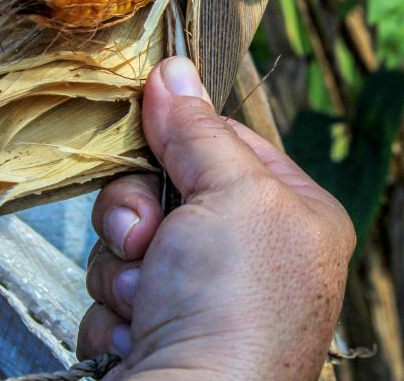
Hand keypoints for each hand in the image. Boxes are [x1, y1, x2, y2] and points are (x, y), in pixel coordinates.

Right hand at [78, 57, 354, 379]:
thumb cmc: (237, 307)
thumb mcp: (233, 192)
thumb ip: (199, 129)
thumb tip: (173, 68)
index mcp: (293, 216)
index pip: (223, 142)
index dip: (180, 134)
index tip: (147, 124)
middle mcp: (251, 258)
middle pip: (164, 189)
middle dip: (139, 213)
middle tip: (149, 239)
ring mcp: (200, 299)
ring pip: (128, 240)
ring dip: (122, 268)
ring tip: (147, 300)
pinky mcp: (156, 333)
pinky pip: (111, 291)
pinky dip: (115, 312)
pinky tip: (139, 336)